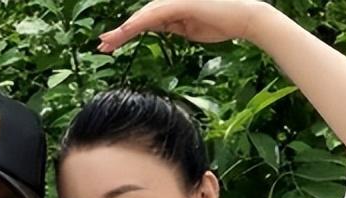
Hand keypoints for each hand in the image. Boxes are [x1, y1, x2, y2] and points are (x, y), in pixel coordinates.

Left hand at [98, 0, 265, 51]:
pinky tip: (125, 32)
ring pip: (143, 16)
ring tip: (107, 43)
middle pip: (139, 18)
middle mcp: (170, 1)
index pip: (144, 20)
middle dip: (119, 32)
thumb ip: (174, 26)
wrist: (243, 17)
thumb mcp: (190, 29)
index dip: (126, 32)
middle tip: (102, 45)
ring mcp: (174, 0)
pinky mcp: (180, 3)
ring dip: (123, 30)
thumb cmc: (221, 22)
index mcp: (172, 7)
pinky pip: (155, 14)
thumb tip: (162, 30)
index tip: (111, 44)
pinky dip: (139, 23)